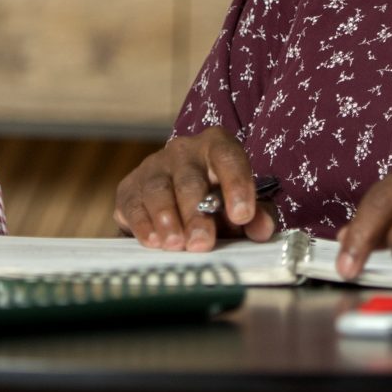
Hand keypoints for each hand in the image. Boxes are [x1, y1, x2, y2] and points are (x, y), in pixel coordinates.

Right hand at [114, 127, 277, 250]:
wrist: (179, 197)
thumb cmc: (218, 201)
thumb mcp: (242, 205)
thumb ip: (256, 215)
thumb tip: (262, 229)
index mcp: (216, 146)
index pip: (228, 157)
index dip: (236, 185)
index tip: (242, 215)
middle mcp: (183, 151)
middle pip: (189, 180)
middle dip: (196, 214)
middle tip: (202, 243)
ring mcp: (153, 167)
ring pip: (158, 190)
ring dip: (166, 219)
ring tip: (176, 244)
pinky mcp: (130, 188)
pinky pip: (133, 204)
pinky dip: (142, 224)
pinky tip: (152, 241)